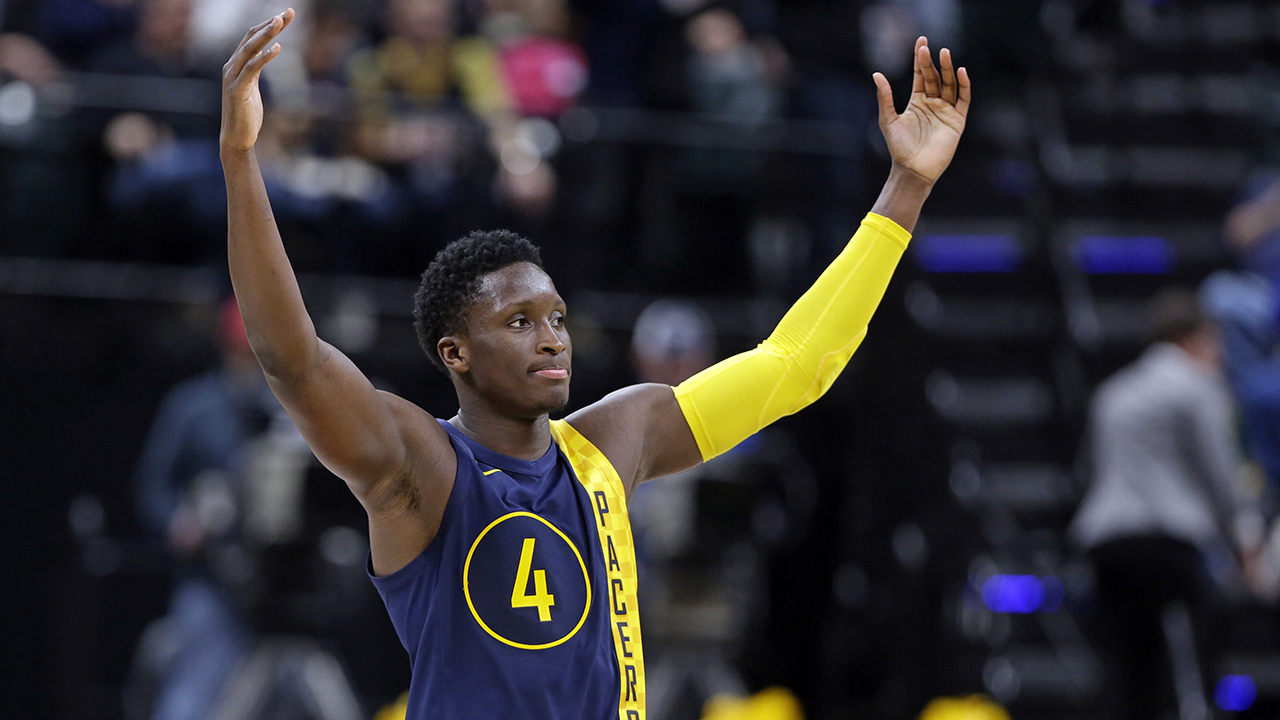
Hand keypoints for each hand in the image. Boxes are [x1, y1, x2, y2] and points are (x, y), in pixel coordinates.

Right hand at [220, 9, 294, 153]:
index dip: (267, 25)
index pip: (251, 38)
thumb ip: (255, 69)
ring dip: (266, 34)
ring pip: (250, 49)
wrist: (236, 138)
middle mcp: (231, 66)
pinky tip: (277, 48)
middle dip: (270, 24)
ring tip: (280, 21)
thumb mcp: (252, 86)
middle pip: (251, 38)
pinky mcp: (237, 90)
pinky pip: (252, 69)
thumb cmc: (246, 113)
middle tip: (287, 12)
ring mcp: (232, 77)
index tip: (285, 15)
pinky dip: (264, 57)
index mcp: (235, 64)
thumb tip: (265, 54)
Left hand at [873, 37, 970, 185]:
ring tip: (945, 53)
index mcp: (917, 101)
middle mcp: (933, 103)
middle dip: (931, 62)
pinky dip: (963, 86)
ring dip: (948, 69)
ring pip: (949, 85)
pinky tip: (960, 72)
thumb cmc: (899, 148)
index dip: (920, 59)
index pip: (920, 75)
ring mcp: (946, 111)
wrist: (913, 170)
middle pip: (934, 77)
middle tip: (928, 47)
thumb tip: (876, 74)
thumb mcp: (888, 120)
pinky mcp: (957, 121)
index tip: (921, 41)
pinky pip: (963, 100)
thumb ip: (885, 97)